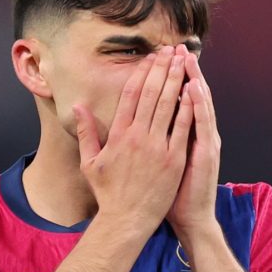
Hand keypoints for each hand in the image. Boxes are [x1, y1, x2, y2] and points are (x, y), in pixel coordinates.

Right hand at [74, 45, 195, 229]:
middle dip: (162, 69)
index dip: (141, 73)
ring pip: (168, 106)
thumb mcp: (89, 162)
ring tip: (183, 62)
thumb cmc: (108, 193)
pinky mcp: (173, 160)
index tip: (150, 58)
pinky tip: (194, 91)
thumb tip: (77, 107)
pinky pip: (182, 128)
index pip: (130, 95)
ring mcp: (157, 147)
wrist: (126, 220)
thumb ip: (85, 132)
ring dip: (176, 81)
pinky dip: (188, 108)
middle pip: (151, 94)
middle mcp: (137, 137)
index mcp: (118, 135)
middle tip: (170, 50)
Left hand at [168, 44, 220, 236]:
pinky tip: (194, 89)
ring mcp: (204, 141)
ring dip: (194, 80)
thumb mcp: (163, 163)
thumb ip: (156, 139)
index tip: (161, 58)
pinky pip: (201, 125)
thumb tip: (141, 122)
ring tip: (187, 59)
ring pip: (199, 104)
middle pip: (190, 96)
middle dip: (183, 72)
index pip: (177, 100)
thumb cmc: (173, 193)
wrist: (191, 218)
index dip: (170, 79)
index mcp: (184, 135)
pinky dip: (198, 106)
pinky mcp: (206, 152)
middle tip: (178, 48)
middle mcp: (197, 134)